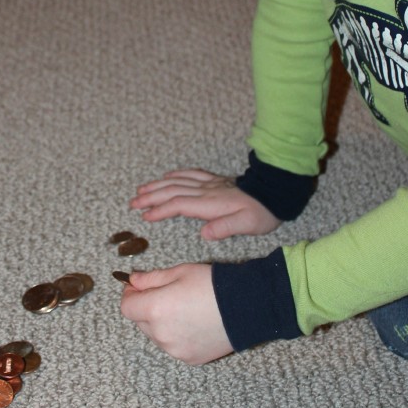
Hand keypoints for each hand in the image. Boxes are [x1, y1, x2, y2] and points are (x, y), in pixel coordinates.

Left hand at [120, 263, 232, 364]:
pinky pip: (172, 346)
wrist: (247, 307)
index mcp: (155, 309)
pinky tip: (193, 323)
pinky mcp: (189, 359)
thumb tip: (133, 281)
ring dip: (160, 323)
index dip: (130, 295)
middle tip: (165, 294)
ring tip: (183, 308)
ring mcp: (174, 349)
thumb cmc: (213, 285)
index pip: (127, 307)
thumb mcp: (180, 272)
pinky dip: (176, 335)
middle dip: (146, 307)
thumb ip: (151, 278)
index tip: (138, 286)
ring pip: (156, 335)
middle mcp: (161, 334)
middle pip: (140, 322)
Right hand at [129, 168, 279, 239]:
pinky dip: (176, 175)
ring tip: (141, 191)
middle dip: (151, 197)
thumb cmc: (261, 213)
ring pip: (178, 181)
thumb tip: (204, 233)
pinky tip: (166, 176)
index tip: (144, 216)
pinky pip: (191, 174)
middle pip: (172, 191)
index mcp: (211, 204)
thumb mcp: (247, 225)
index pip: (179, 205)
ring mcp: (210, 184)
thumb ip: (225, 228)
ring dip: (158, 185)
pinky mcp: (215, 181)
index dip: (160, 210)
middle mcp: (206, 191)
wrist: (274, 192)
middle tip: (133, 203)